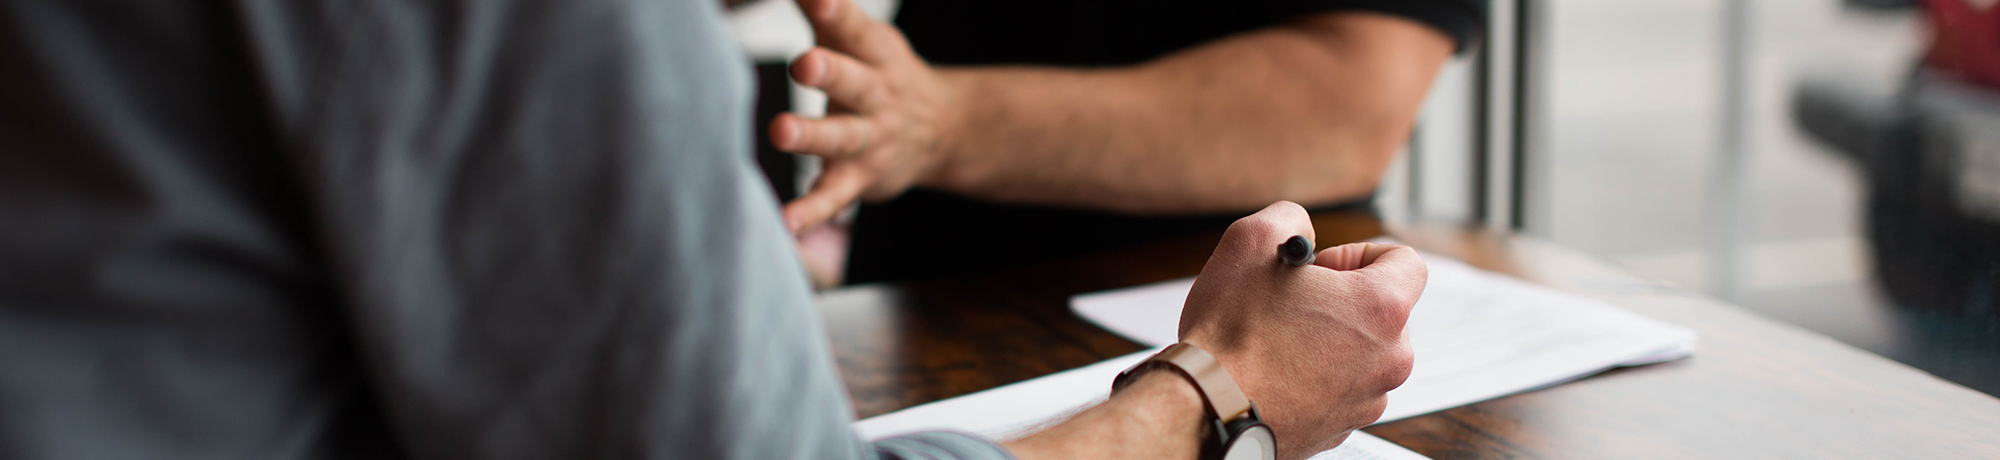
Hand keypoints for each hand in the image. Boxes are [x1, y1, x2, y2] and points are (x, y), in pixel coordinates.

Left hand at [773, 0, 957, 231]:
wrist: (943, 131)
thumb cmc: (880, 73)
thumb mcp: (861, 36)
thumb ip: (824, 10)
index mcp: (874, 53)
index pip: (854, 28)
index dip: (836, 10)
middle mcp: (876, 95)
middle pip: (853, 80)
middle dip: (829, 71)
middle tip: (804, 64)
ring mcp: (870, 139)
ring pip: (841, 138)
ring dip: (812, 135)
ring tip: (781, 131)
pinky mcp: (860, 179)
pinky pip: (835, 196)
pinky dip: (812, 211)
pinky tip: (786, 223)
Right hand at [1178, 201, 1425, 459]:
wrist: (1207, 408)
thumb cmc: (1230, 334)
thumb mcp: (1250, 242)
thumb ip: (1290, 218)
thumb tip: (1300, 230)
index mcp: (1381, 308)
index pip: (1406, 261)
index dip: (1359, 254)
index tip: (1323, 268)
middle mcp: (1388, 358)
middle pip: (1384, 311)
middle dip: (1342, 300)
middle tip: (1294, 303)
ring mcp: (1368, 398)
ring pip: (1362, 353)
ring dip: (1329, 340)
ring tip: (1278, 340)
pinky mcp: (1342, 426)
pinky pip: (1340, 388)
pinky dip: (1316, 376)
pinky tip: (1275, 371)